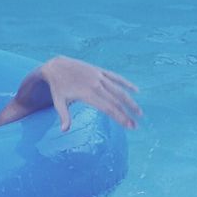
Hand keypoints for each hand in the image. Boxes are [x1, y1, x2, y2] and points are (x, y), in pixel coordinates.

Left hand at [23, 56, 141, 130]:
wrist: (56, 66)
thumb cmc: (57, 87)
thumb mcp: (58, 102)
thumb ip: (64, 116)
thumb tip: (64, 131)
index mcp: (87, 93)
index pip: (108, 108)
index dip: (120, 117)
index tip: (129, 126)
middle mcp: (96, 84)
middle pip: (116, 101)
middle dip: (127, 114)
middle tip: (136, 125)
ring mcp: (99, 76)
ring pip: (119, 90)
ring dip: (131, 101)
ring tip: (139, 112)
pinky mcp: (100, 71)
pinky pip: (116, 77)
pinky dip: (126, 83)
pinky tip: (136, 90)